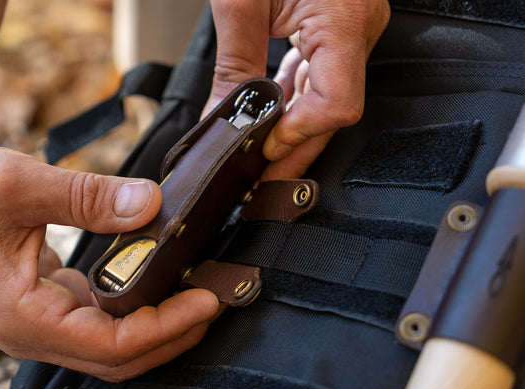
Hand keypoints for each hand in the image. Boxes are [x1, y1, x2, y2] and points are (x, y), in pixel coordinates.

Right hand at [0, 136, 218, 381]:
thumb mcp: (17, 184)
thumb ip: (86, 197)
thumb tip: (150, 204)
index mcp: (21, 314)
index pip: (110, 345)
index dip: (165, 327)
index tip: (205, 301)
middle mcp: (32, 329)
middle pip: (119, 357)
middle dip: (173, 333)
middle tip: (215, 300)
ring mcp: (42, 321)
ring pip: (112, 345)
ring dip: (159, 325)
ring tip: (198, 293)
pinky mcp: (50, 305)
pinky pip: (102, 322)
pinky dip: (137, 310)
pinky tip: (159, 283)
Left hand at [206, 0, 389, 178]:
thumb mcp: (241, 1)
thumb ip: (233, 65)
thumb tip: (221, 119)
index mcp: (343, 20)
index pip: (336, 103)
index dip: (299, 134)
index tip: (266, 147)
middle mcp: (359, 29)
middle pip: (331, 112)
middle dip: (294, 149)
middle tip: (262, 178)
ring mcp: (353, 31)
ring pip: (326, 98)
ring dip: (292, 127)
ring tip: (261, 154)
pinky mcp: (340, 29)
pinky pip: (321, 76)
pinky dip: (294, 98)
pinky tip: (272, 115)